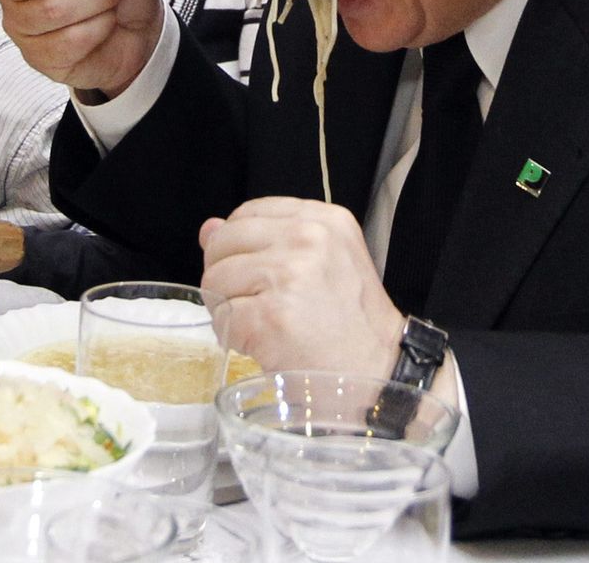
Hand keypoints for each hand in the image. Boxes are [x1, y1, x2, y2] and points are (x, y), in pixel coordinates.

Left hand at [200, 197, 405, 379]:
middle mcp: (307, 237)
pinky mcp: (271, 315)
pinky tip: (265, 345)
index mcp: (321, 219)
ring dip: (230, 309)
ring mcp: (288, 275)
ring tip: (266, 326)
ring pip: (215, 280)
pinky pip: (222, 318)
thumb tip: (208, 229)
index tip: (260, 274)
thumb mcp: (321, 262)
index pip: (246, 214)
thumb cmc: (350, 323)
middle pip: (222, 243)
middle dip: (227, 277)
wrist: (379, 374)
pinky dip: (234, 338)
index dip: (239, 247)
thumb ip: (265, 240)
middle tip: (258, 304)